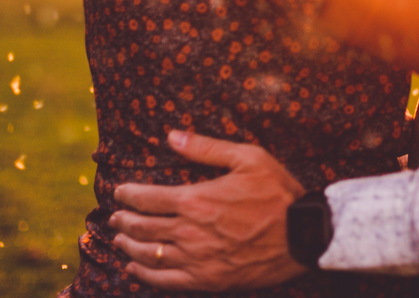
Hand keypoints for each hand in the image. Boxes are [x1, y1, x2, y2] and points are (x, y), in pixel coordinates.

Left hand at [108, 130, 307, 290]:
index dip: (128, 195)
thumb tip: (171, 136)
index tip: (120, 192)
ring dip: (128, 246)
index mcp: (197, 199)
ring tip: (119, 239)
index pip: (147, 198)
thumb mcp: (248, 158)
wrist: (303, 234)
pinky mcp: (207, 279)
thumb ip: (207, 148)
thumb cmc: (278, 192)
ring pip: (148, 255)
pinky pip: (165, 281)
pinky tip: (134, 269)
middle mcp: (190, 231)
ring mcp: (197, 259)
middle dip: (123, 220)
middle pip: (142, 227)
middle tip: (115, 216)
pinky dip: (144, 275)